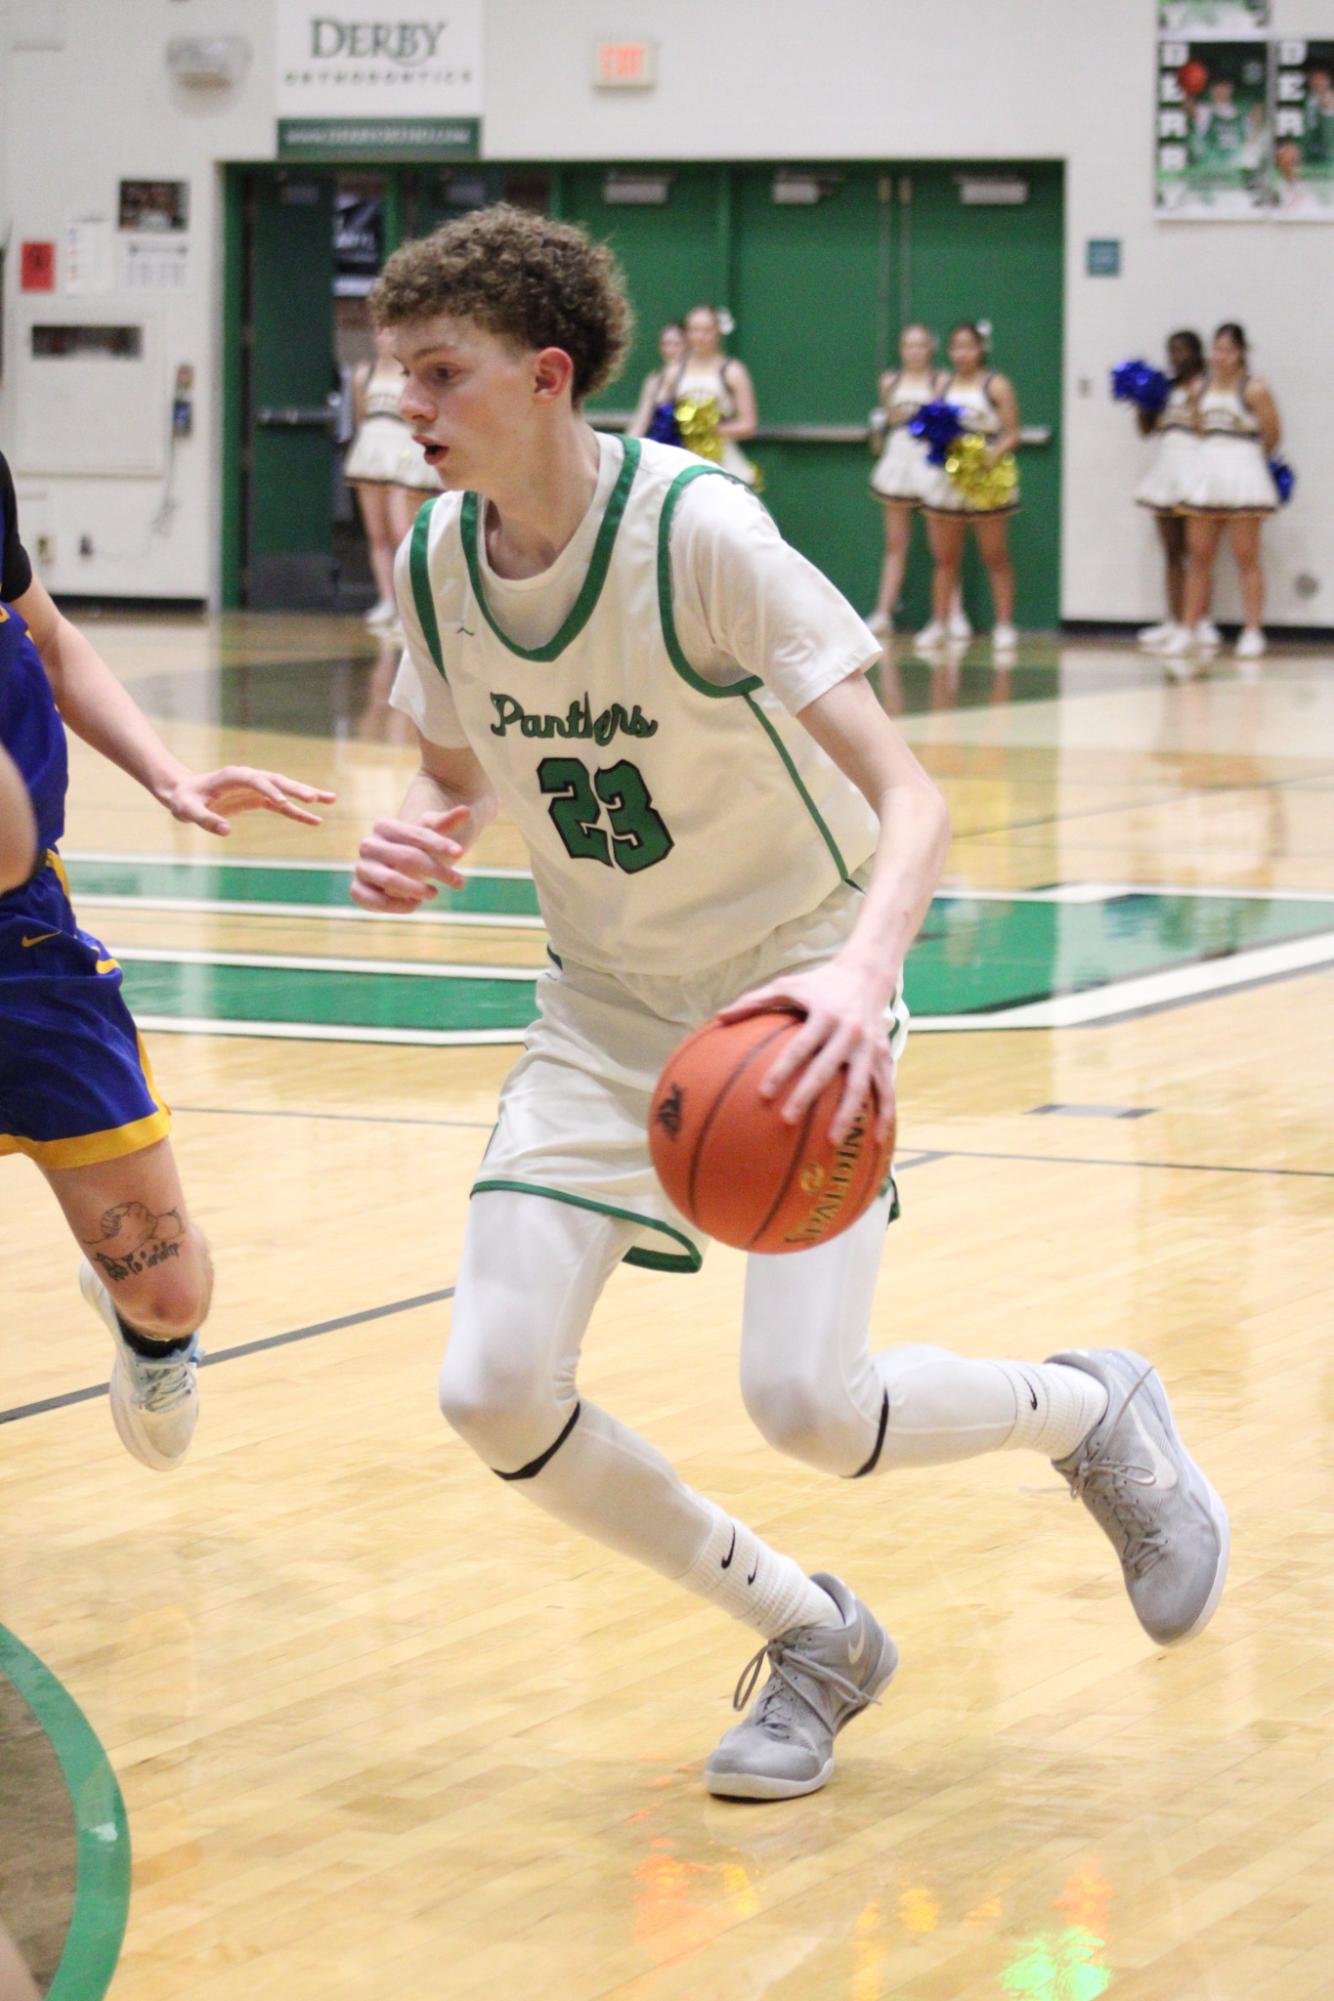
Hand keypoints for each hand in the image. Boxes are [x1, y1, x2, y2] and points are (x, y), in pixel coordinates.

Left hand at [165, 766, 335, 835]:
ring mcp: (256, 789)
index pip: (256, 781)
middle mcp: (249, 778)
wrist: (185, 794)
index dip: (269, 790)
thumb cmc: (185, 800)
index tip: (283, 802)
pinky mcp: (259, 799)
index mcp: (233, 776)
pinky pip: (283, 806)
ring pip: (286, 790)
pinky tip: (316, 820)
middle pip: (278, 781)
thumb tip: (227, 831)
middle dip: (298, 789)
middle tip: (316, 798)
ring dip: (307, 796)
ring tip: (331, 800)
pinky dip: (298, 813)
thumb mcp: (188, 811)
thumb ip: (206, 820)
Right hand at [350, 806, 472, 913]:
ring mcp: (361, 868)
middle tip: (459, 882)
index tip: (460, 853)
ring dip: (417, 889)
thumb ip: (446, 824)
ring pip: (390, 880)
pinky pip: (375, 901)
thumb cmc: (417, 849)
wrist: (395, 869)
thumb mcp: (432, 836)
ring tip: (434, 893)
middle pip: (408, 858)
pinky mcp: (357, 890)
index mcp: (384, 825)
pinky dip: (398, 906)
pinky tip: (414, 904)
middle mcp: (368, 845)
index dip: (439, 844)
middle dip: (437, 870)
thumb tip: (465, 810)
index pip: (415, 834)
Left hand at [716, 958, 896, 1145]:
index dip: (782, 1070)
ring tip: (832, 1141)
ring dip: (847, 1114)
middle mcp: (849, 1032)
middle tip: (787, 1120)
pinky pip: (886, 1088)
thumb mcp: (787, 985)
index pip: (800, 1047)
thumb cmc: (819, 983)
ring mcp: (870, 1046)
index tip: (763, 1093)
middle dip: (807, 1095)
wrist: (867, 974)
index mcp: (824, 1015)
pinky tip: (876, 1139)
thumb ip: (754, 1001)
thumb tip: (719, 1018)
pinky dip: (884, 1114)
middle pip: (826, 1069)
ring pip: (859, 1085)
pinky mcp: (884, 1055)